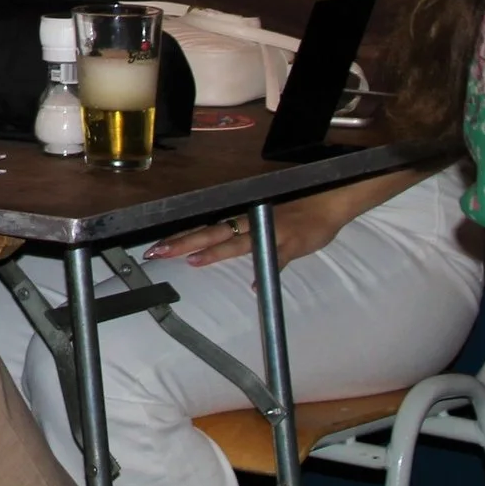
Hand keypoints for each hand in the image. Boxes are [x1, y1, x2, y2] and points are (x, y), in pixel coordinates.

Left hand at [144, 196, 350, 269]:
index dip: (182, 236)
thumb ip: (244, 235)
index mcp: (242, 216)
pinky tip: (253, 284)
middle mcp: (251, 221)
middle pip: (212, 232)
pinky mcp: (291, 244)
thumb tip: (220, 246)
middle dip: (185, 242)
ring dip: (216, 252)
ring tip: (194, 261)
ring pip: (237, 242)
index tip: (157, 246)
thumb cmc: (295, 209)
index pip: (206, 227)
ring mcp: (270, 233)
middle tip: (158, 251)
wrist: (328, 201)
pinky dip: (265, 271)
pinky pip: (277, 260)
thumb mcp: (264, 220)